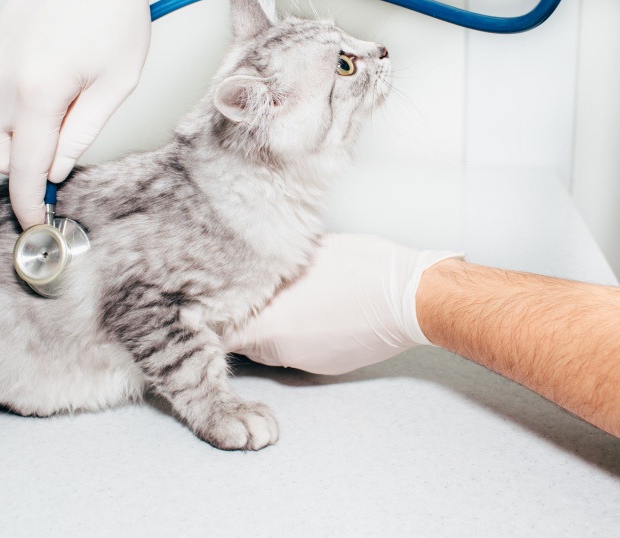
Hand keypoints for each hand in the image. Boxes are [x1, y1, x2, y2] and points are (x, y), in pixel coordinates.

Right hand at [0, 0, 173, 227]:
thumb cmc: (116, 14)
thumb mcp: (116, 85)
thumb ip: (83, 133)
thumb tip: (59, 168)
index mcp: (38, 93)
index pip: (23, 169)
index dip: (28, 203)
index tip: (36, 223)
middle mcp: (3, 77)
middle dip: (21, 168)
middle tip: (60, 156)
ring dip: (22, 130)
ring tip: (66, 99)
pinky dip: (17, 101)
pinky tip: (51, 75)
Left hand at [223, 233, 462, 374]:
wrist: (413, 299)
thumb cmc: (365, 268)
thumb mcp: (307, 253)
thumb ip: (273, 264)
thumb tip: (254, 259)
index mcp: (270, 322)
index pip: (219, 330)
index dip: (213, 313)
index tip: (206, 299)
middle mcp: (281, 350)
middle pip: (242, 338)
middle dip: (241, 317)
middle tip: (245, 291)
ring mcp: (304, 361)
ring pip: (268, 345)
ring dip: (268, 326)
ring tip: (285, 299)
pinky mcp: (325, 366)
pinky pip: (296, 351)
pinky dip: (296, 334)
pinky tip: (313, 311)